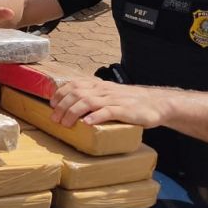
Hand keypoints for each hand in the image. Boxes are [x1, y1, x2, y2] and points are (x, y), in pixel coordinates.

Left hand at [49, 78, 167, 128]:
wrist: (156, 103)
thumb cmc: (129, 101)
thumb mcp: (109, 95)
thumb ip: (94, 96)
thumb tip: (72, 105)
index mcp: (99, 85)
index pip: (75, 84)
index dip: (61, 93)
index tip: (51, 104)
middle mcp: (104, 90)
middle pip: (77, 93)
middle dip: (62, 105)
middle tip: (54, 118)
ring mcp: (114, 99)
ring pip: (88, 101)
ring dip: (73, 112)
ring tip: (65, 123)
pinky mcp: (124, 110)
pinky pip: (107, 112)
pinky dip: (95, 117)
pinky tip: (86, 123)